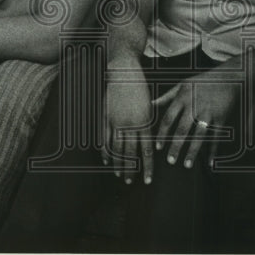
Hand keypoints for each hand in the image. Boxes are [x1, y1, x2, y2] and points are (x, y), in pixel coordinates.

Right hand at [103, 62, 153, 184]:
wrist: (124, 71)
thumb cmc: (140, 87)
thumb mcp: (149, 105)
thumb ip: (148, 124)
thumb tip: (149, 142)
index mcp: (145, 121)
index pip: (147, 151)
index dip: (147, 167)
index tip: (148, 180)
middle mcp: (131, 124)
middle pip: (131, 153)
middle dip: (131, 170)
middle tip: (131, 183)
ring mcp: (117, 121)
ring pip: (117, 148)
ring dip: (118, 164)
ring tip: (120, 176)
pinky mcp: (106, 117)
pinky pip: (105, 138)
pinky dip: (106, 151)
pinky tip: (107, 161)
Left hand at [153, 67, 238, 169]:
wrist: (228, 77)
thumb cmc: (202, 81)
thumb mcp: (182, 85)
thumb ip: (166, 96)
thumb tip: (150, 104)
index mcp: (183, 98)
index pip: (169, 118)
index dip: (162, 133)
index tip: (158, 147)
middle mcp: (194, 106)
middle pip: (182, 129)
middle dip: (175, 146)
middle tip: (170, 161)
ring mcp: (209, 113)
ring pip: (199, 135)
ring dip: (193, 151)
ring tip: (187, 165)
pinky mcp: (221, 117)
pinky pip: (216, 136)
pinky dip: (213, 150)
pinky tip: (209, 162)